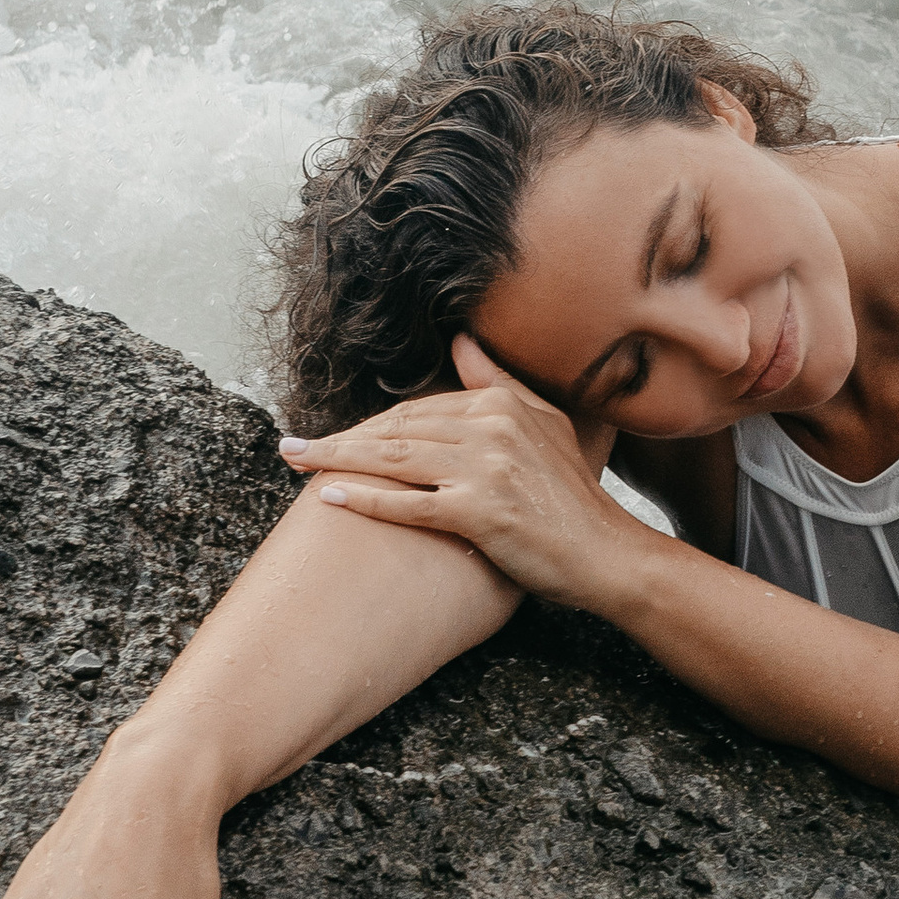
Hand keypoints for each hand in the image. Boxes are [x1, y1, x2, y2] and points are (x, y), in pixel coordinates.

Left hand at [276, 335, 633, 607]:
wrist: (606, 555)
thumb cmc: (573, 499)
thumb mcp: (546, 426)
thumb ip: (499, 384)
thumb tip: (461, 342)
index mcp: (502, 405)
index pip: (418, 408)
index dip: (370, 423)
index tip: (333, 436)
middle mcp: (492, 429)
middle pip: (397, 430)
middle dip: (340, 439)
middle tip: (292, 448)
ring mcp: (485, 470)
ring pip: (394, 459)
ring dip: (336, 460)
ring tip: (296, 463)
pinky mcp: (479, 512)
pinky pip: (409, 503)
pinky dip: (366, 499)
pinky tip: (331, 496)